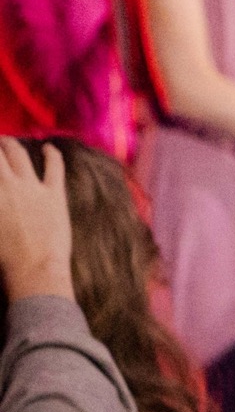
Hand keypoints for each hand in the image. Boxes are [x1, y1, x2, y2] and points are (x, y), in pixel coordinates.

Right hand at [0, 139, 71, 300]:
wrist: (34, 270)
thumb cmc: (3, 259)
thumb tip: (2, 202)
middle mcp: (6, 185)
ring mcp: (30, 186)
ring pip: (18, 155)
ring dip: (11, 145)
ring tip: (6, 141)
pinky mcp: (54, 192)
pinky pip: (54, 166)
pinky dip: (52, 153)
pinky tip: (50, 147)